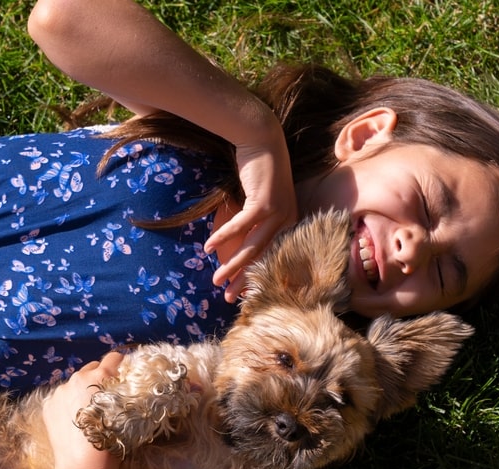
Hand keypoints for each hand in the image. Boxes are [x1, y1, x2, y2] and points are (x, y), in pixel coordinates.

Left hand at [43, 352, 123, 468]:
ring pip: (75, 383)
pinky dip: (67, 404)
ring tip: (87, 412)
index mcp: (100, 376)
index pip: (114, 358)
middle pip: (92, 368)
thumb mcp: (126, 411)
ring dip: (82, 390)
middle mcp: (78, 378)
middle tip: (105, 396)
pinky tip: (73, 421)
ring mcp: (60, 391)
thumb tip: (124, 383)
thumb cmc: (113, 440)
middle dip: (100, 377)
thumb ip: (122, 391)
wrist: (84, 466)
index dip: (120, 366)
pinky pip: (61, 397)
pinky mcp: (48, 405)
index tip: (122, 375)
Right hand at [205, 122, 297, 302]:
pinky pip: (242, 226)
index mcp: (289, 224)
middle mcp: (288, 222)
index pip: (273, 258)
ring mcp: (278, 213)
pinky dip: (225, 237)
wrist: (263, 140)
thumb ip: (255, 222)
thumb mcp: (260, 201)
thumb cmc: (259, 172)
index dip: (257, 277)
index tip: (244, 295)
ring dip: (233, 266)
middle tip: (230, 299)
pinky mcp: (265, 203)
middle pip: (264, 259)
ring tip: (217, 281)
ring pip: (253, 248)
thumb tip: (237, 243)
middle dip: (245, 281)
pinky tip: (210, 248)